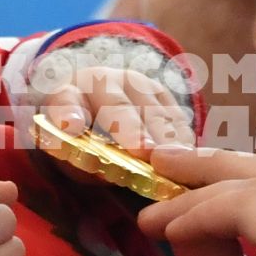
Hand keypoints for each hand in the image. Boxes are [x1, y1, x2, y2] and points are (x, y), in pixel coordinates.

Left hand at [37, 64, 194, 157]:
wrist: (93, 99)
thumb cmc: (77, 134)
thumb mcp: (68, 148)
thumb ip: (79, 161)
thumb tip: (107, 174)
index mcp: (67, 93)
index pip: (64, 101)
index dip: (68, 113)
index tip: (70, 126)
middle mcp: (102, 81)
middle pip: (116, 104)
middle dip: (131, 128)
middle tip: (143, 151)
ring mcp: (134, 83)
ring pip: (152, 109)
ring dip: (165, 135)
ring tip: (177, 159)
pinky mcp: (161, 92)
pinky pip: (175, 115)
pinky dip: (182, 137)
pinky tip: (190, 156)